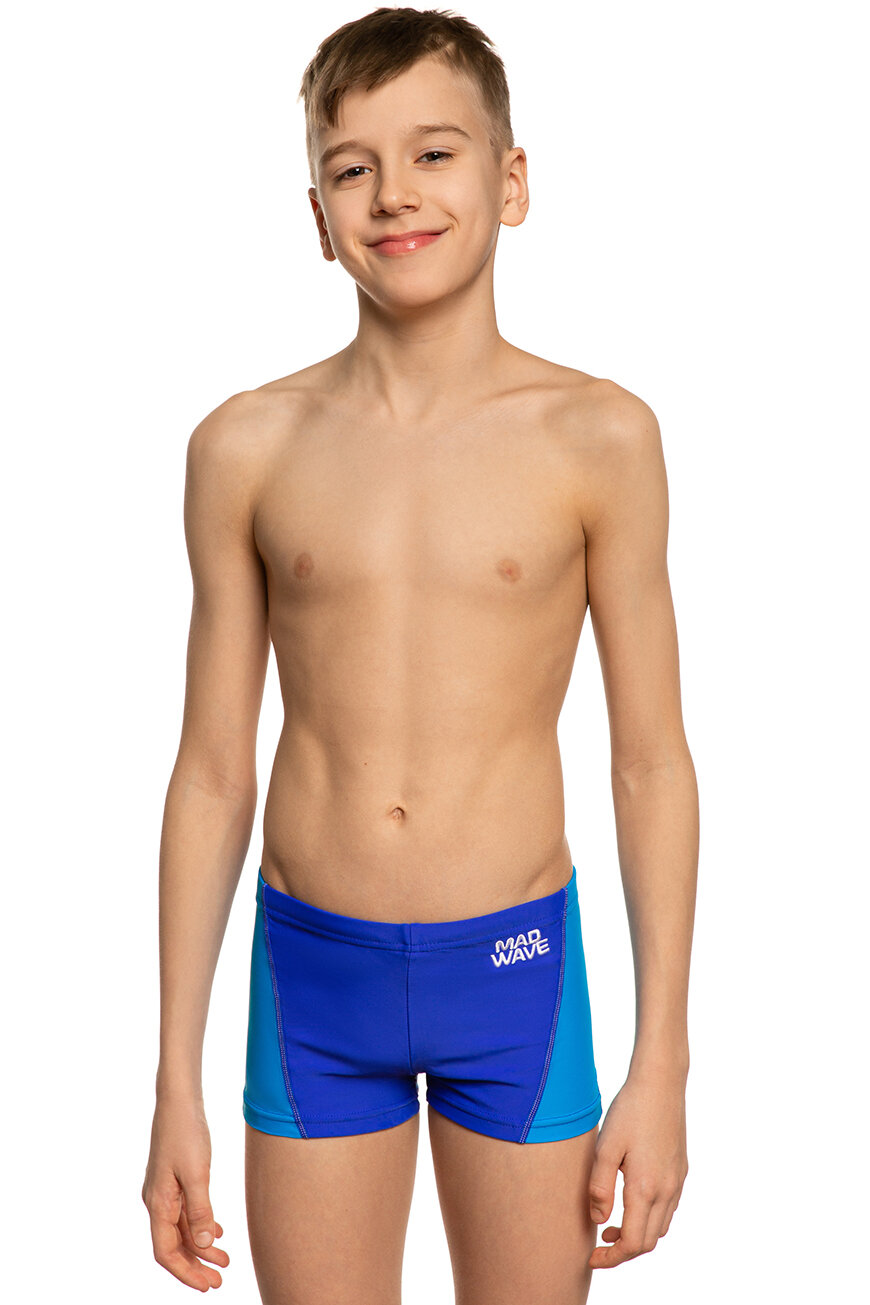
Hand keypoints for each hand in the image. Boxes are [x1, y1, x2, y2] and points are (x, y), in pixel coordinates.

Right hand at [142, 1095, 229, 1290]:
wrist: (178, 1100)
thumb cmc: (186, 1132)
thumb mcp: (197, 1173)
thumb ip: (200, 1211)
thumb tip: (202, 1245)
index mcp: (157, 1203)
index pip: (166, 1252)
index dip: (185, 1272)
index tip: (207, 1285)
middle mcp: (156, 1201)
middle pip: (173, 1245)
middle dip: (195, 1265)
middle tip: (219, 1279)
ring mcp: (164, 1191)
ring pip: (181, 1229)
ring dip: (200, 1247)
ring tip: (224, 1260)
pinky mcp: (174, 1179)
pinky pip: (184, 1212)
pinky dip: (199, 1226)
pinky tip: (216, 1233)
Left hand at [587, 1069, 687, 1268]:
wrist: (661, 1083)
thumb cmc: (629, 1111)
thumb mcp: (605, 1147)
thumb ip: (600, 1188)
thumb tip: (599, 1220)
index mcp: (646, 1188)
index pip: (632, 1244)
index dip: (611, 1258)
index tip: (591, 1257)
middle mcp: (667, 1190)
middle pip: (648, 1242)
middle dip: (623, 1251)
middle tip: (598, 1244)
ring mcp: (677, 1181)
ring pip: (660, 1227)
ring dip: (637, 1235)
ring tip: (611, 1224)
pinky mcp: (681, 1170)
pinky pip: (668, 1208)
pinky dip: (650, 1218)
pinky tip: (632, 1202)